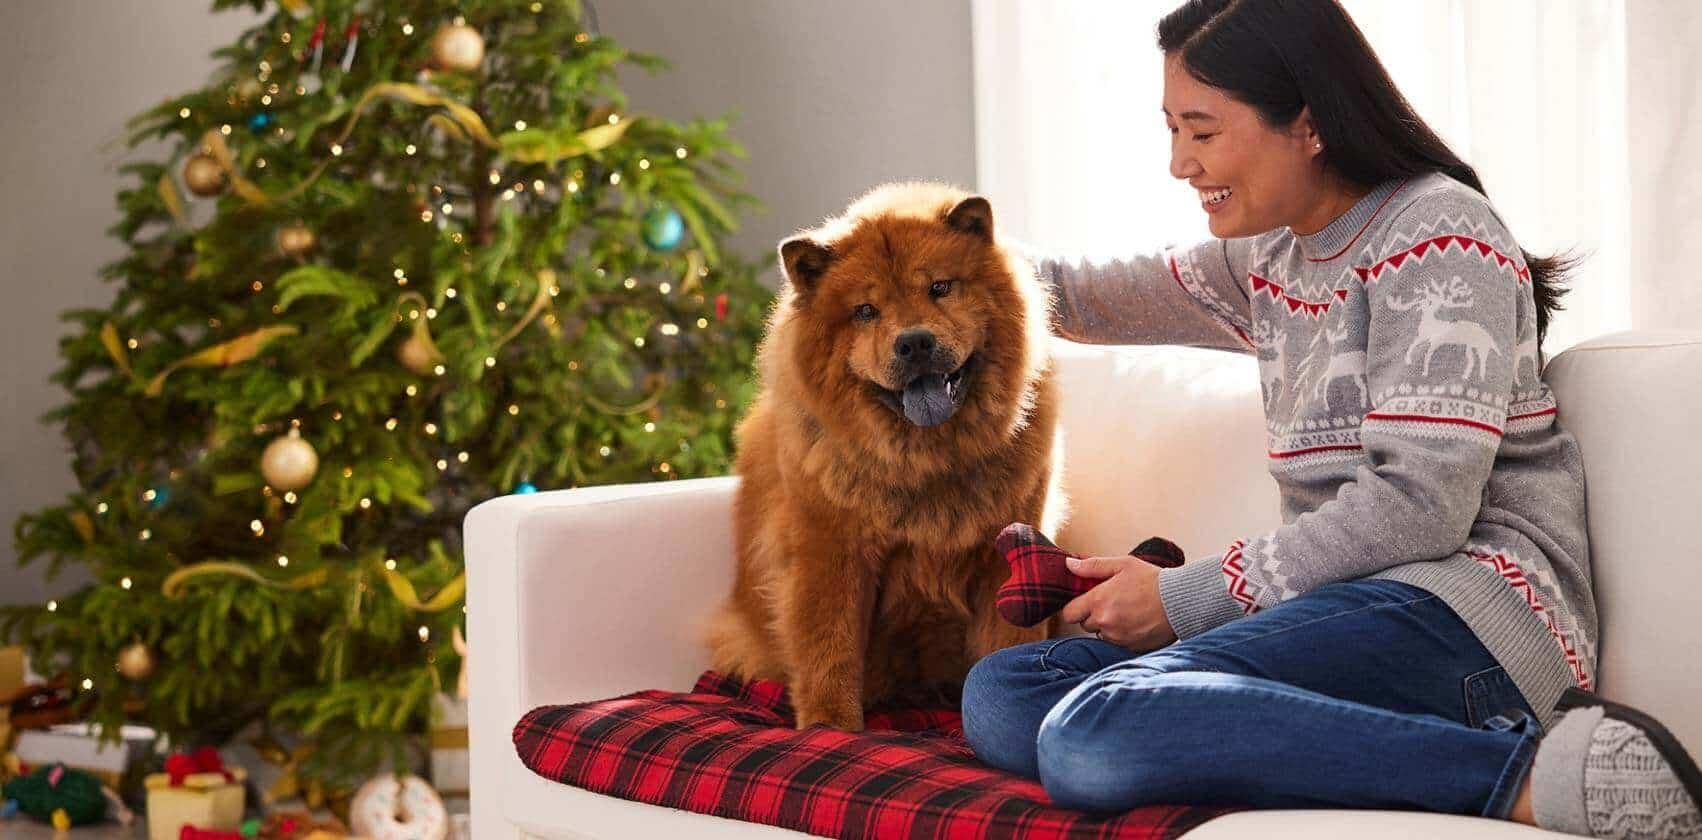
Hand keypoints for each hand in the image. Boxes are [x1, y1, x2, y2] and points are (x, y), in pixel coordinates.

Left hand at [1057, 555, 1178, 652]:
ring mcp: (1117, 637)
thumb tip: (1069, 564)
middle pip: (1084, 625)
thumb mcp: (1123, 564)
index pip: (1069, 613)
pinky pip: (1117, 643)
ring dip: (1107, 626)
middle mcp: (1105, 622)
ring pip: (1101, 635)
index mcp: (1098, 601)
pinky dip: (1122, 635)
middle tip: (1111, 603)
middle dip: (1093, 615)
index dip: (1074, 608)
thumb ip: (1093, 566)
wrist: (1180, 602)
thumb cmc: (1152, 580)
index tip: (1084, 602)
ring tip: (1126, 612)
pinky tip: (1135, 623)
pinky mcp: (1130, 647)